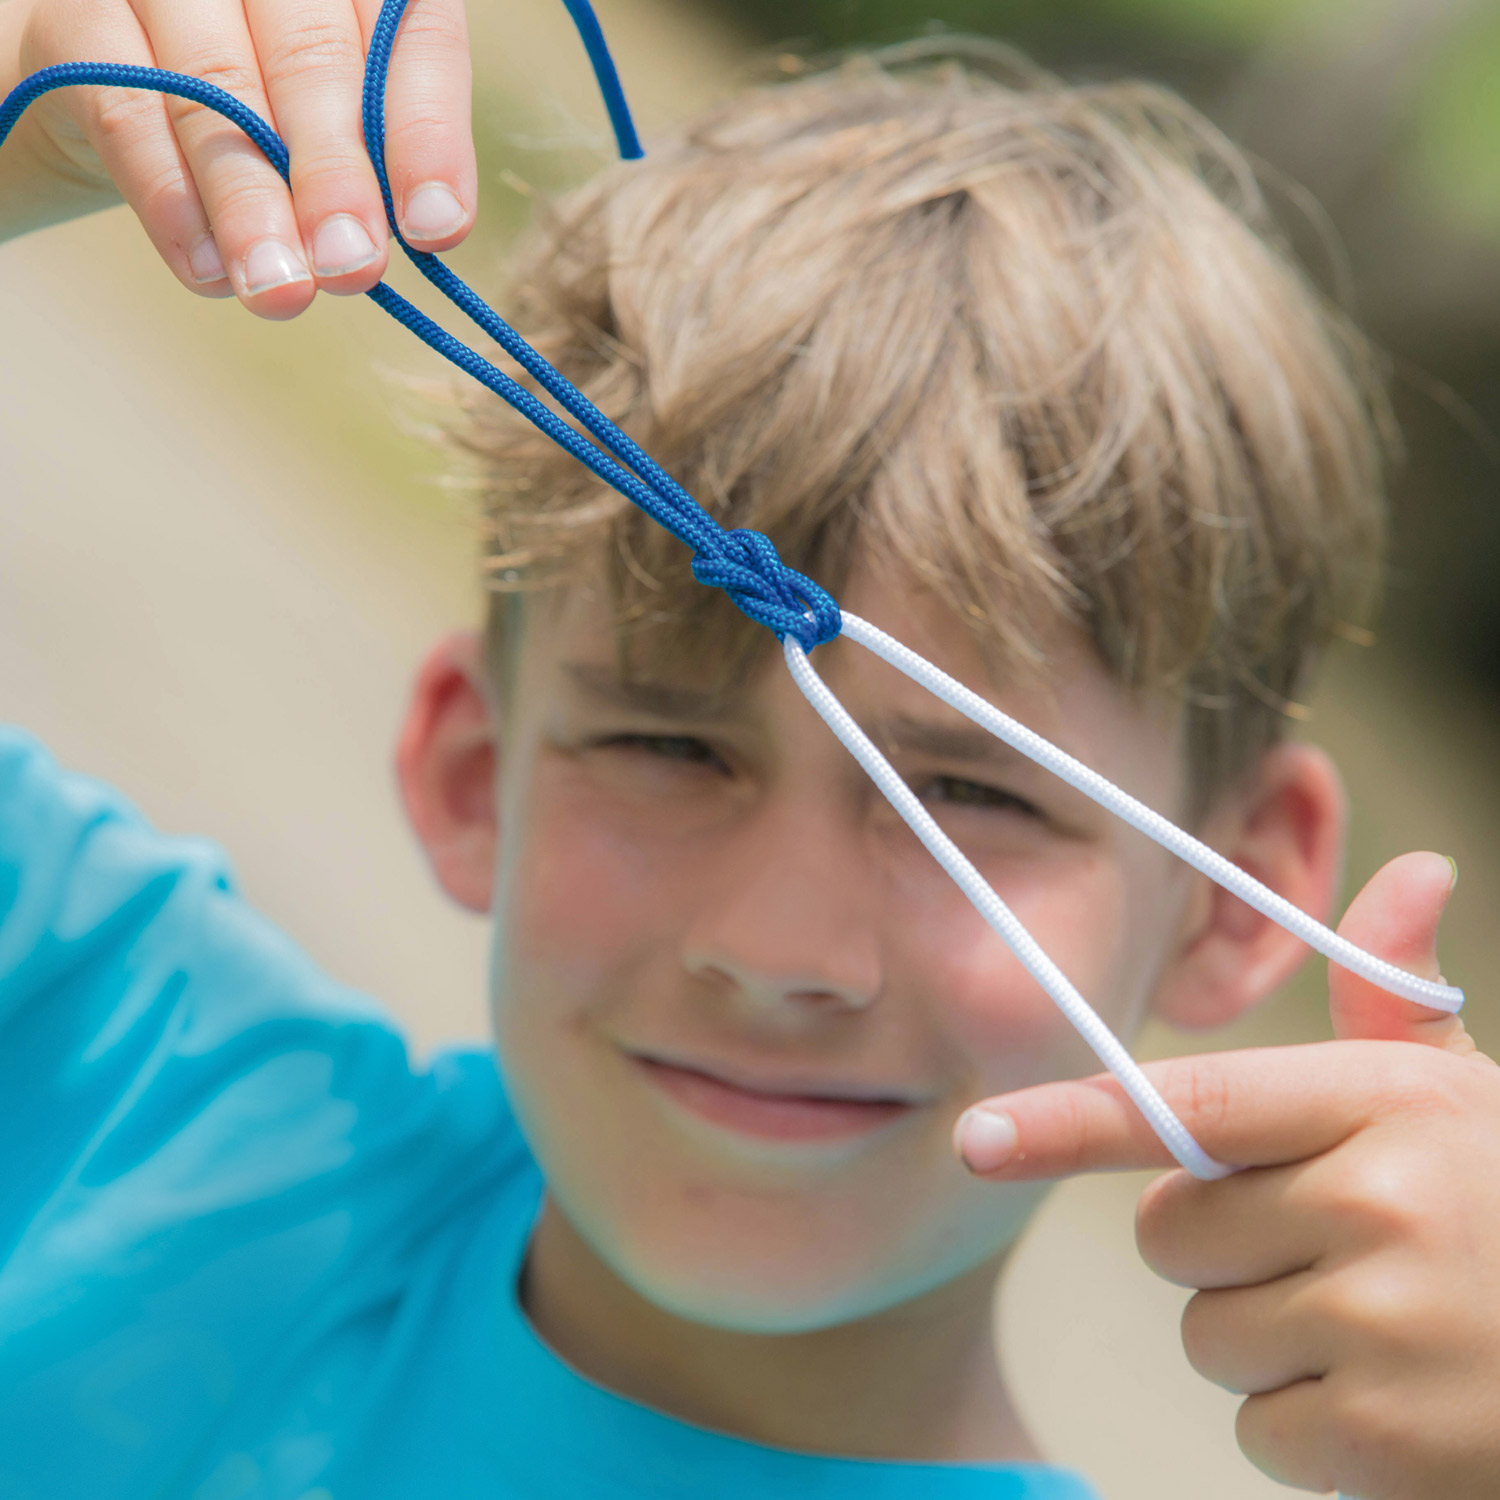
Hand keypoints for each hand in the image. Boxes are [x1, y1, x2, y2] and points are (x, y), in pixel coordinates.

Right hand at [0, 0, 474, 315]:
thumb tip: (424, 231)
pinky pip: (128, 109)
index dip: (428, 135)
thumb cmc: (260, 107)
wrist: (112, 77)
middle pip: (312, 57)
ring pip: (219, 88)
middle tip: (352, 268)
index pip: (412, 35)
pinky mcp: (78, 15)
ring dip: (254, 204)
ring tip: (281, 290)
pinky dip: (173, 201)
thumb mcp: (330, 126)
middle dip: (336, 177)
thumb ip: (376, 158)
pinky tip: (209, 272)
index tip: (436, 228)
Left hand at [955, 852, 1499, 1499]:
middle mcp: (1380, 1200)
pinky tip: (1399, 1403)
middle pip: (1172, 1233)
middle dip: (1225, 1250)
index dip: (1071, 1121)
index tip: (979, 1138)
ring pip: (1208, 1334)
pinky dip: (1309, 1431)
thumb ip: (1398, 1001)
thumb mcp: (1467, 1098)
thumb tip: (1415, 872)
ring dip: (1269, 1344)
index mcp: (1386, 1100)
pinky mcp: (1391, 1445)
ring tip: (1381, 1330)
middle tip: (1337, 1253)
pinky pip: (1258, 1430)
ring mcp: (1385, 1325)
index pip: (1193, 1104)